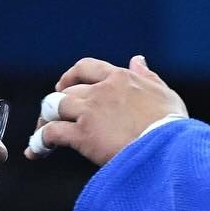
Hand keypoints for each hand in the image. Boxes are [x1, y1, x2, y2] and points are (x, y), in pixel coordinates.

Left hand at [25, 55, 186, 164]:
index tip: (64, 86)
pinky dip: (40, 142)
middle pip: (66, 91)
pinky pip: (51, 133)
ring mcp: (89, 112)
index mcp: (120, 79)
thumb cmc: (173, 125)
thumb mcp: (164, 94)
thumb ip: (147, 77)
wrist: (169, 148)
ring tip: (41, 137)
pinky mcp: (83, 135)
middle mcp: (101, 91)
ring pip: (53, 107)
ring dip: (44, 121)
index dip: (71, 76)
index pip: (87, 67)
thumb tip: (137, 60)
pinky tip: (37, 151)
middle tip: (52, 120)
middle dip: (56, 105)